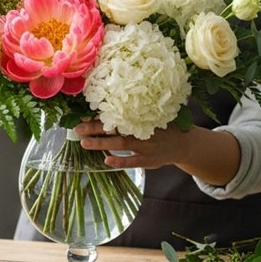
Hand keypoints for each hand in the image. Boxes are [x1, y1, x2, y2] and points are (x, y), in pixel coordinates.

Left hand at [73, 119, 187, 170]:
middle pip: (114, 128)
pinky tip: (107, 161)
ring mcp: (145, 146)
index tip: (82, 113)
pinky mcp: (148, 160)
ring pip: (120, 144)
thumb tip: (109, 99)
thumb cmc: (163, 127)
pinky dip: (120, 161)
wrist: (183, 144)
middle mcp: (141, 130)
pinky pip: (132, 161)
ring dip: (101, 144)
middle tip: (77, 128)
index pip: (116, 114)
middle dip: (94, 128)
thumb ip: (135, 110)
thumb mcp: (153, 114)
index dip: (99, 114)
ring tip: (84, 143)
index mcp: (140, 116)